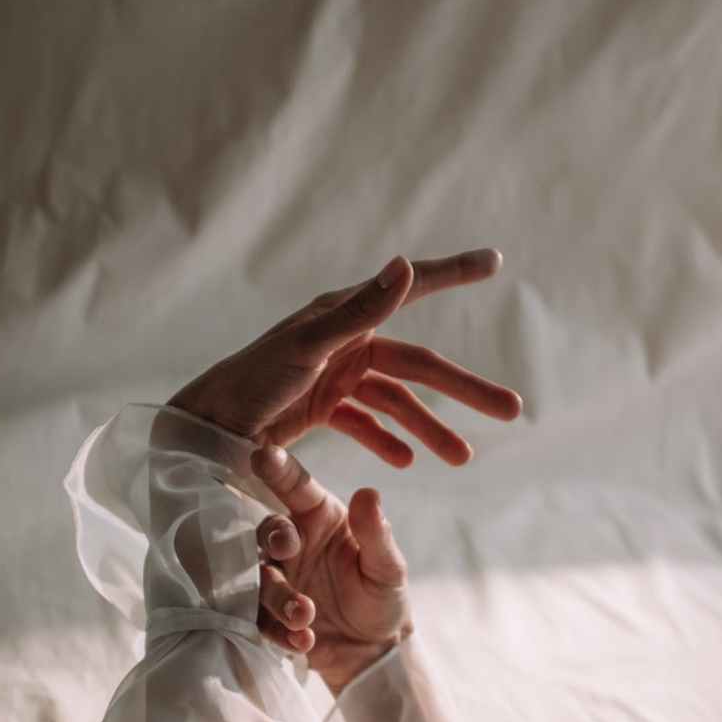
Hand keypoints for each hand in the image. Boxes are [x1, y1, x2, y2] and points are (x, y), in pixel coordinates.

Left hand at [167, 248, 521, 467]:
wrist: (208, 427)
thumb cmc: (252, 382)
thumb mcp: (308, 347)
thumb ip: (360, 310)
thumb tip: (406, 265)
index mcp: (345, 316)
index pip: (411, 288)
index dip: (453, 273)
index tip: (495, 261)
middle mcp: (346, 341)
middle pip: (419, 365)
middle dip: (465, 389)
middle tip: (513, 410)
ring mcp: (336, 376)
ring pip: (398, 402)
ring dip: (430, 429)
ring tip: (462, 458)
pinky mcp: (322, 408)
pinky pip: (366, 423)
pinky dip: (387, 440)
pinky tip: (406, 461)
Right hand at [249, 444, 411, 695]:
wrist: (374, 649)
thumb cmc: (382, 593)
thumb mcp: (388, 566)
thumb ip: (376, 533)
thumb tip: (369, 493)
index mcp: (318, 517)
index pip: (294, 487)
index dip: (277, 469)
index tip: (262, 453)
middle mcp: (292, 543)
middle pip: (266, 530)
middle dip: (273, 536)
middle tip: (287, 547)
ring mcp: (278, 579)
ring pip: (259, 577)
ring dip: (278, 595)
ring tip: (305, 614)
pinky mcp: (269, 615)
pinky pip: (260, 619)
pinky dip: (279, 631)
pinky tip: (303, 641)